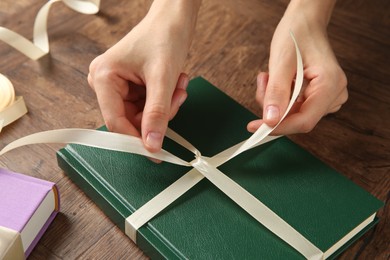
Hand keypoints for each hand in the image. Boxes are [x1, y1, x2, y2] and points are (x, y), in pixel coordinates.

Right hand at [88, 1, 200, 152]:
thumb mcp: (162, 78)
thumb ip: (157, 113)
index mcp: (103, 77)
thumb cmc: (164, 36)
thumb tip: (152, 144)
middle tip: (177, 98)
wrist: (174, 19)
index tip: (156, 153)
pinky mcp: (132, 87)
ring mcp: (119, 86)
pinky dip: (166, 101)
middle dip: (159, 114)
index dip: (136, 139)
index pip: (115, 121)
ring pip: (144, 116)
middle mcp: (107, 83)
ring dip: (166, 106)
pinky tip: (176, 84)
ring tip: (178, 85)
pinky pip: (149, 107)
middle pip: (131, 120)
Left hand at [248, 0, 347, 134]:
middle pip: (298, 118)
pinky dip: (280, 97)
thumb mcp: (281, 63)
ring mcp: (328, 96)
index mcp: (330, 85)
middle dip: (274, 107)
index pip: (304, 121)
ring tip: (269, 76)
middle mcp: (334, 94)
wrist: (304, 22)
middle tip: (263, 84)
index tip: (255, 127)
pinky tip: (276, 80)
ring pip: (293, 114)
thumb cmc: (296, 35)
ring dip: (275, 100)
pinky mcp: (319, 96)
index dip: (279, 127)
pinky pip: (294, 107)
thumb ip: (276, 93)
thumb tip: (271, 120)